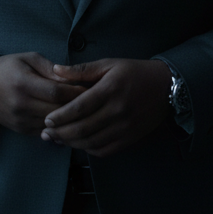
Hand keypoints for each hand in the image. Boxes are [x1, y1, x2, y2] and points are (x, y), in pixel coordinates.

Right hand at [0, 53, 87, 135]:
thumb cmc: (9, 68)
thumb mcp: (29, 59)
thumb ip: (51, 69)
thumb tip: (72, 79)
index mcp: (23, 83)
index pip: (57, 92)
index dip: (76, 91)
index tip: (90, 88)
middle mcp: (21, 105)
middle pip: (58, 110)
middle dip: (78, 106)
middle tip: (93, 101)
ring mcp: (21, 120)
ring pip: (54, 125)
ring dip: (70, 120)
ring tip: (85, 112)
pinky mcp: (22, 130)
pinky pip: (47, 132)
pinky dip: (60, 127)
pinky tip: (70, 121)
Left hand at [40, 58, 171, 157]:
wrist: (166, 87)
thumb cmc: (134, 72)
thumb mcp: (109, 64)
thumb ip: (81, 70)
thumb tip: (55, 71)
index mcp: (110, 90)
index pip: (79, 108)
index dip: (60, 116)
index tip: (47, 119)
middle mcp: (117, 111)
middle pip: (83, 128)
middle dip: (61, 133)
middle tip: (46, 132)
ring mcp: (125, 127)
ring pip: (91, 142)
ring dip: (71, 143)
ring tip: (56, 140)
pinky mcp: (130, 138)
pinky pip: (105, 150)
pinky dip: (88, 149)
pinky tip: (77, 144)